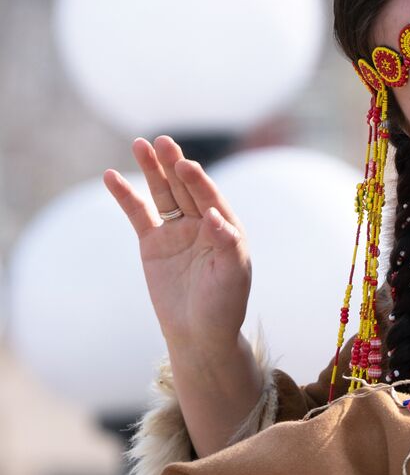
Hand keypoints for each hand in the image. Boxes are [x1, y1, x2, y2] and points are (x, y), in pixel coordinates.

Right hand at [105, 136, 251, 355]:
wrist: (199, 332)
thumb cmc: (224, 304)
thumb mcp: (233, 275)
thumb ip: (227, 244)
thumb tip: (216, 217)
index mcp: (226, 227)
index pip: (210, 197)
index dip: (198, 181)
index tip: (186, 166)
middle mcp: (202, 223)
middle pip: (185, 188)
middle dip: (174, 165)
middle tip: (163, 142)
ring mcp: (176, 230)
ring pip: (163, 194)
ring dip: (151, 170)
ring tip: (140, 144)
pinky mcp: (153, 242)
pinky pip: (139, 214)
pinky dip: (126, 196)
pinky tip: (111, 176)